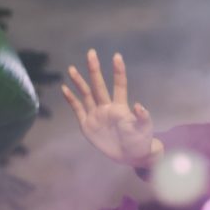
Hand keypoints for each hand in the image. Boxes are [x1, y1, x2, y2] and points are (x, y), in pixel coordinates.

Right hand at [61, 49, 161, 166]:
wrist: (130, 156)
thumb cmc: (140, 140)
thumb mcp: (144, 129)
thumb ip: (143, 117)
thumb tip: (139, 106)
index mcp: (120, 107)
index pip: (119, 85)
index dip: (118, 71)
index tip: (117, 56)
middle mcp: (107, 107)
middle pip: (99, 85)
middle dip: (94, 70)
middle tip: (91, 53)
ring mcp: (96, 115)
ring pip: (86, 94)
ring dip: (79, 82)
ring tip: (71, 68)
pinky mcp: (87, 125)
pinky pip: (77, 109)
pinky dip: (71, 99)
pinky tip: (65, 89)